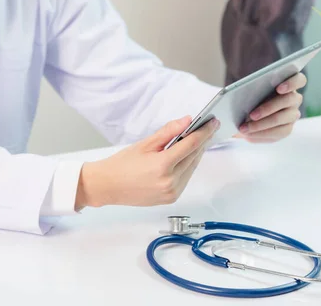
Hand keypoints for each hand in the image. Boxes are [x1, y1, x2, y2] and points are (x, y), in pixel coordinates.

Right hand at [75, 116, 219, 209]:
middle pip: (194, 156)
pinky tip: (185, 157)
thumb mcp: (145, 144)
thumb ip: (168, 132)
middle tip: (208, 128)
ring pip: (192, 168)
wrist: (107, 186)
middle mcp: (170, 181)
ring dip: (196, 154)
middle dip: (202, 141)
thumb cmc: (122, 164)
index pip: (191, 144)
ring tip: (198, 140)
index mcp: (162, 165)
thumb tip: (187, 121)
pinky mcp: (171, 198)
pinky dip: (188, 166)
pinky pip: (186, 179)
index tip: (213, 123)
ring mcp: (171, 192)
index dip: (204, 132)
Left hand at [235, 73, 306, 142]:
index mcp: (290, 84)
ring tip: (245, 128)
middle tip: (252, 115)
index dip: (291, 83)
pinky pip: (277, 134)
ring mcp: (292, 115)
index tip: (279, 88)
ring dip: (261, 125)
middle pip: (287, 101)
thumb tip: (237, 96)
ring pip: (281, 120)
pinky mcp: (286, 129)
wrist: (249, 111)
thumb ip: (251, 89)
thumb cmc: (251, 95)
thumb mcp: (250, 90)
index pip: (299, 80)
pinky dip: (260, 135)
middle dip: (268, 108)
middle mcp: (294, 99)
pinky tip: (248, 136)